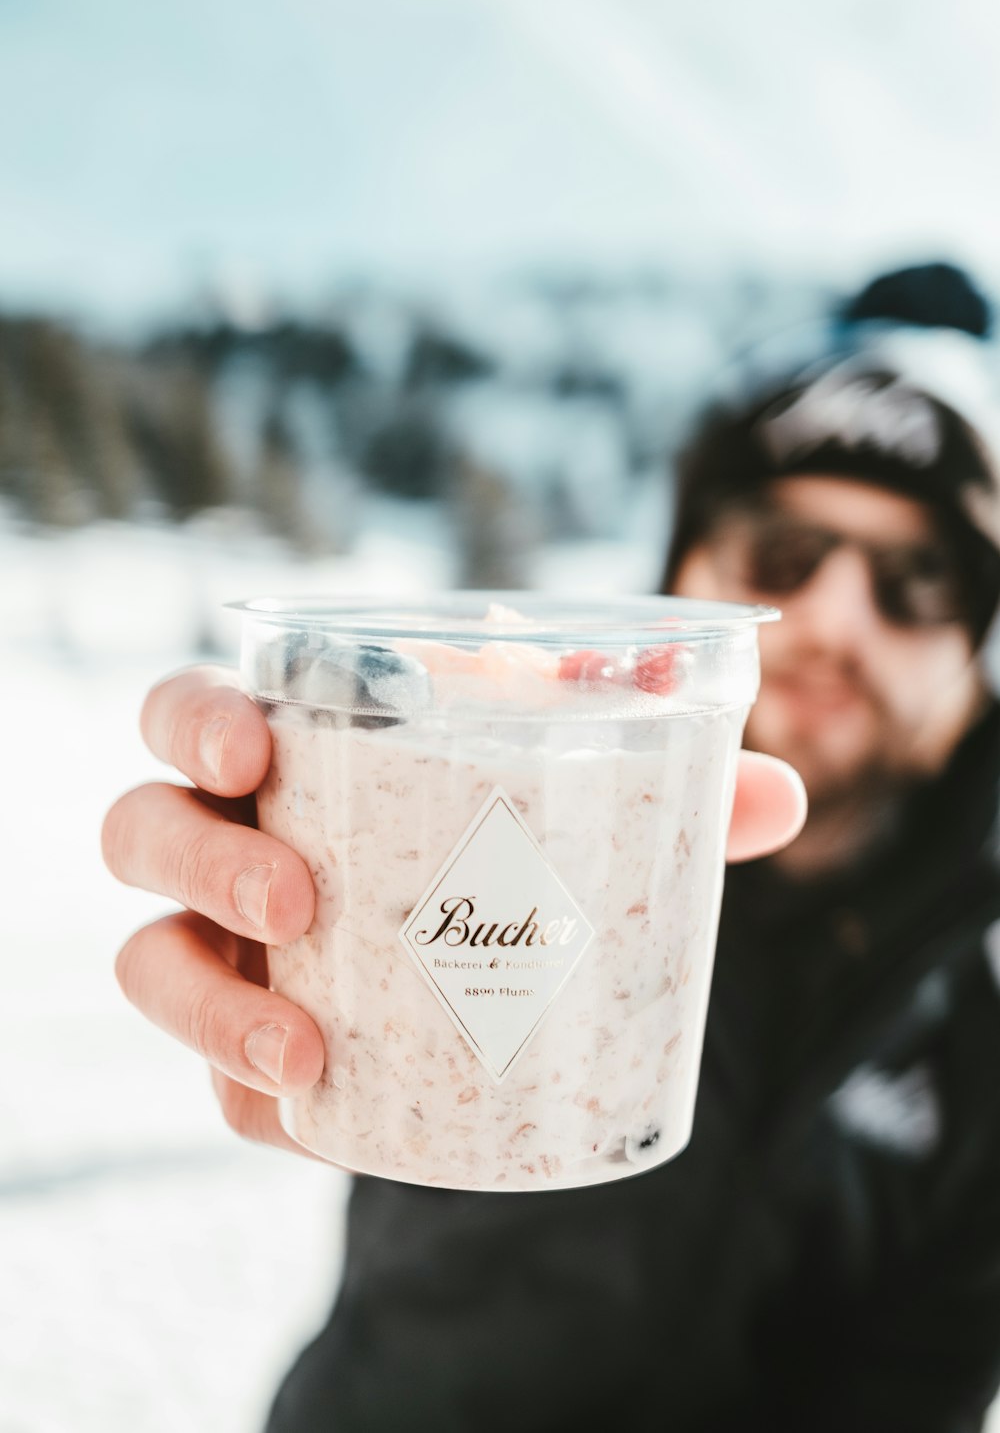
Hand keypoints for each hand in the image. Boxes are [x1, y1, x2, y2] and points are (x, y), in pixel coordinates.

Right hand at [102, 666, 806, 1156]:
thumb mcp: (582, 809)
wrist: (491, 975)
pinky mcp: (245, 1050)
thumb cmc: (514, 848)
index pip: (193, 713)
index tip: (254, 746)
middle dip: (202, 857)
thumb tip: (779, 795)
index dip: (196, 720)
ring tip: (302, 1046)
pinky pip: (211, 1082)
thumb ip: (669, 790)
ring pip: (149, 961)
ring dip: (208, 1000)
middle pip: (145, 831)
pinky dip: (247, 1096)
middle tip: (299, 894)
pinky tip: (316, 1109)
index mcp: (295, 758)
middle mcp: (232, 846)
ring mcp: (227, 951)